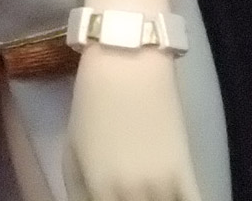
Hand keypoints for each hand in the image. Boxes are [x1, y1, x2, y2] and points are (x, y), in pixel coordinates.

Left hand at [64, 44, 200, 200]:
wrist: (126, 69)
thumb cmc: (91, 106)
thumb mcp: (72, 151)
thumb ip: (80, 189)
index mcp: (98, 190)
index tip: (106, 199)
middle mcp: (129, 197)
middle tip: (122, 192)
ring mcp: (160, 188)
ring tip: (143, 189)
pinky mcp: (186, 175)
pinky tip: (169, 194)